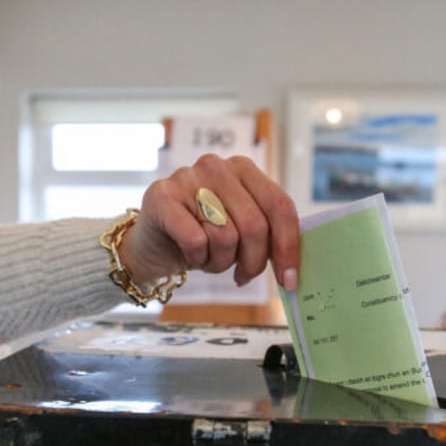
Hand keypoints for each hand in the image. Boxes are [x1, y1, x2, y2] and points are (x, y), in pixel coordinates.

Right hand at [118, 153, 299, 291]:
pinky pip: (195, 240)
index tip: (289, 279)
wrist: (152, 245)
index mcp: (243, 169)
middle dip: (252, 262)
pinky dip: (196, 258)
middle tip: (243, 275)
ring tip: (209, 258)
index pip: (279, 205)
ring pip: (225, 236)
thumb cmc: (202, 238)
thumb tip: (293, 268)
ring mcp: (187, 177)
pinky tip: (189, 255)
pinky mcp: (161, 196)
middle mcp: (216, 166)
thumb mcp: (241, 230)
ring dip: (220, 262)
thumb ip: (268, 233)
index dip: (288, 246)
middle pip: (255, 225)